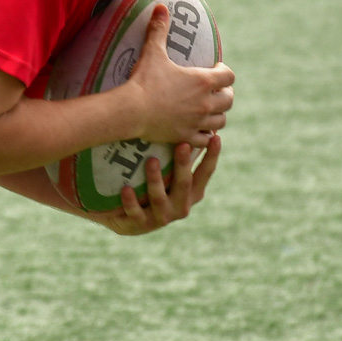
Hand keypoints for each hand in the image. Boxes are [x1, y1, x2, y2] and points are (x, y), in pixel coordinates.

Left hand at [88, 138, 219, 235]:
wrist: (127, 216)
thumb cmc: (154, 184)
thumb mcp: (169, 169)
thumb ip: (180, 150)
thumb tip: (191, 115)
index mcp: (192, 192)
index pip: (206, 173)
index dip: (212, 156)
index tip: (215, 136)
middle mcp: (181, 205)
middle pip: (184, 184)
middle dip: (184, 164)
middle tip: (182, 144)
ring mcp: (161, 217)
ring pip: (160, 199)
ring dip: (156, 180)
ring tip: (151, 161)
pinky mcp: (140, 225)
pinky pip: (136, 212)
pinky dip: (131, 201)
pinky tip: (126, 189)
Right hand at [124, 6, 233, 146]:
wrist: (131, 110)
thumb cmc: (144, 80)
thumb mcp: (152, 52)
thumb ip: (159, 30)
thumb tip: (161, 7)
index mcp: (203, 81)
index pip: (229, 77)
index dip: (225, 73)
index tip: (216, 70)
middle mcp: (205, 103)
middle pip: (229, 100)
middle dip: (225, 94)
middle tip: (215, 91)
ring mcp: (197, 122)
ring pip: (221, 121)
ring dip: (218, 115)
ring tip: (209, 111)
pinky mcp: (186, 137)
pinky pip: (205, 140)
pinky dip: (205, 136)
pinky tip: (200, 131)